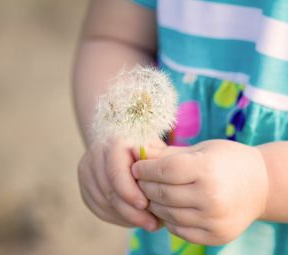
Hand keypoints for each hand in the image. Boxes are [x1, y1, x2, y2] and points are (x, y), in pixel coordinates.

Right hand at [78, 138, 158, 230]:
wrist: (120, 145)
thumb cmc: (144, 149)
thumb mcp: (154, 149)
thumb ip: (157, 163)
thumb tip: (163, 185)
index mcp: (114, 143)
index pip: (116, 172)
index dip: (129, 192)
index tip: (145, 205)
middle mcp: (96, 155)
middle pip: (109, 191)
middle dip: (131, 211)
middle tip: (152, 223)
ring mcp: (87, 172)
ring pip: (104, 203)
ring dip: (126, 217)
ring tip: (147, 223)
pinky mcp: (85, 187)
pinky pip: (99, 209)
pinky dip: (117, 218)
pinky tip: (133, 220)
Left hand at [131, 140, 267, 244]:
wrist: (260, 185)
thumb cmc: (226, 160)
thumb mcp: (200, 149)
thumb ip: (167, 153)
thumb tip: (137, 151)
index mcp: (207, 169)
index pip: (164, 170)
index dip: (145, 169)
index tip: (136, 167)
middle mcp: (211, 197)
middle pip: (162, 193)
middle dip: (144, 186)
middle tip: (139, 180)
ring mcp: (214, 220)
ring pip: (167, 214)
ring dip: (153, 204)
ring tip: (150, 194)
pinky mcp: (215, 236)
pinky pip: (179, 230)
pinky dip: (168, 219)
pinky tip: (168, 208)